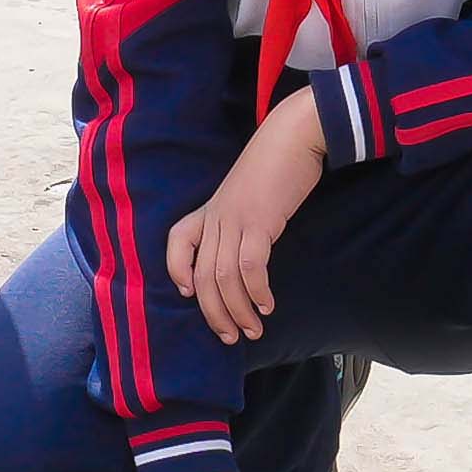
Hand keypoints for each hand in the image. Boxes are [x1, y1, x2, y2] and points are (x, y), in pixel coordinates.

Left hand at [171, 95, 331, 348]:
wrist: (295, 134)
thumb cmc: (277, 162)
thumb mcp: (248, 190)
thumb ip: (241, 215)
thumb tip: (250, 244)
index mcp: (211, 208)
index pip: (176, 239)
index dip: (176, 270)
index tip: (188, 293)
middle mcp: (217, 216)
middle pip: (201, 275)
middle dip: (213, 313)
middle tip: (229, 337)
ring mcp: (235, 219)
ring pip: (223, 279)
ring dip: (237, 311)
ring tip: (252, 330)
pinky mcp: (259, 222)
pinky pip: (250, 267)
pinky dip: (256, 292)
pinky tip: (267, 304)